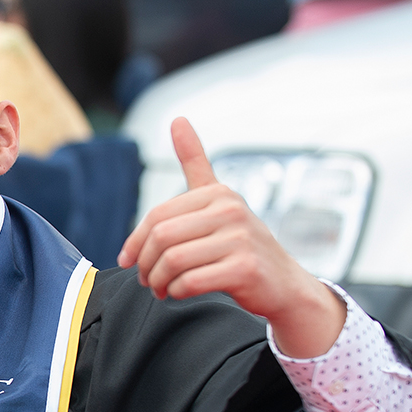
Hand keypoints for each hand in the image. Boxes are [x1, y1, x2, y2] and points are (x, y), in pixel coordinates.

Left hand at [117, 117, 344, 357]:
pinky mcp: (245, 268)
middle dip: (145, 264)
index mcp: (218, 193)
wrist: (283, 285)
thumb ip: (196, 163)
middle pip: (162, 239)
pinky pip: (191, 282)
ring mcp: (241, 239)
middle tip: (145, 279)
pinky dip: (177, 291)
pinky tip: (179, 293)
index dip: (134, 242)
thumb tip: (177, 119)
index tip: (127, 260)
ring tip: (160, 288)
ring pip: (173, 262)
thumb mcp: (219, 201)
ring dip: (158, 281)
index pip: (157, 217)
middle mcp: (231, 210)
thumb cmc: (241, 244)